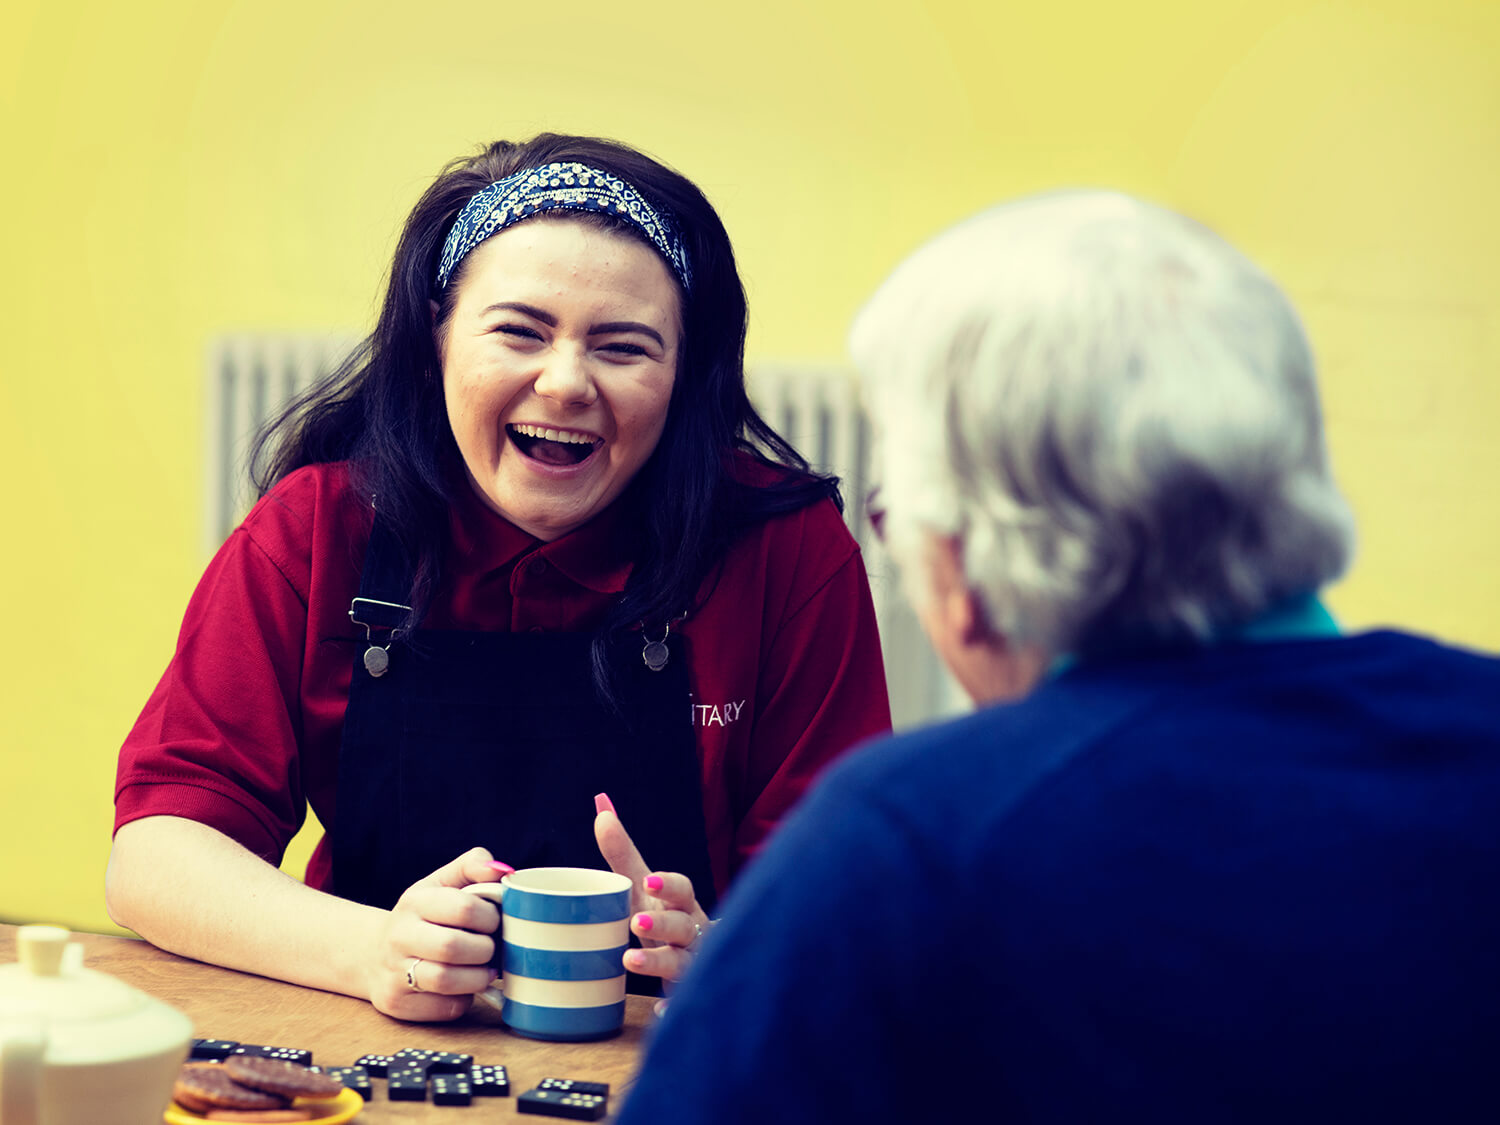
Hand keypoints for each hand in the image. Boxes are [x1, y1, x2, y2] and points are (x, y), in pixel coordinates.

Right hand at [367, 847, 510, 1020]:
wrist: (374, 954)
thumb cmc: (423, 916)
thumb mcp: (442, 883)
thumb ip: (472, 866)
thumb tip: (503, 871)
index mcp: (415, 902)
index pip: (464, 908)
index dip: (490, 917)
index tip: (493, 921)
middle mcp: (398, 936)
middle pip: (453, 947)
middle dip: (485, 950)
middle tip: (491, 949)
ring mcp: (393, 972)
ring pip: (446, 981)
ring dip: (478, 978)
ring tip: (484, 971)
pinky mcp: (397, 1004)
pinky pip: (444, 1009)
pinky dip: (463, 1001)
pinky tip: (463, 988)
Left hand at [593, 795, 711, 1011]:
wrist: (696, 960)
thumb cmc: (661, 915)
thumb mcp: (643, 887)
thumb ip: (623, 851)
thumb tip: (600, 803)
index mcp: (680, 904)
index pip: (683, 889)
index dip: (668, 885)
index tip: (648, 882)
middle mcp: (691, 932)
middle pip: (685, 925)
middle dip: (663, 924)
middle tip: (635, 923)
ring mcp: (691, 964)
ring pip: (684, 963)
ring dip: (660, 963)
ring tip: (631, 961)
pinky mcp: (685, 995)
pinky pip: (683, 1002)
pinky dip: (671, 1007)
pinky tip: (659, 1012)